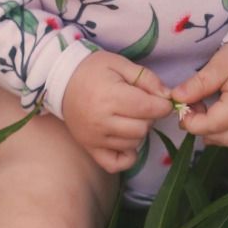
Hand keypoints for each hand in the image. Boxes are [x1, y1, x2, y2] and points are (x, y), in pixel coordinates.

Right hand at [62, 52, 172, 173]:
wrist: (61, 81)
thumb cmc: (92, 70)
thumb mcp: (120, 64)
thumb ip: (146, 78)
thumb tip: (167, 96)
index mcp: (110, 97)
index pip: (149, 109)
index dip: (163, 105)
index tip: (161, 100)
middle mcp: (102, 121)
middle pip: (143, 128)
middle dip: (149, 117)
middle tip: (141, 106)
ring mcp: (95, 138)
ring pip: (134, 144)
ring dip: (138, 132)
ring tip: (129, 117)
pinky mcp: (90, 148)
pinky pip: (116, 164)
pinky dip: (127, 156)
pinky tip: (126, 140)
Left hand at [171, 42, 227, 146]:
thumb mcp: (218, 65)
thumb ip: (197, 85)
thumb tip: (176, 98)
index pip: (211, 126)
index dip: (191, 122)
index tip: (182, 109)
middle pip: (222, 138)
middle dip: (202, 129)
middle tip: (191, 110)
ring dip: (215, 131)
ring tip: (205, 110)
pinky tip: (221, 112)